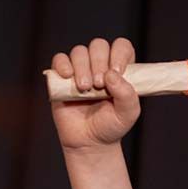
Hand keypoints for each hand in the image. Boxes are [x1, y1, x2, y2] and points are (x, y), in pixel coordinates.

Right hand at [48, 37, 139, 151]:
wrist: (89, 142)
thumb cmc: (111, 126)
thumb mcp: (127, 114)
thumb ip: (127, 95)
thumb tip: (111, 74)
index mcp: (120, 70)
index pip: (121, 47)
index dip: (119, 54)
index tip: (116, 71)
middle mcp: (100, 66)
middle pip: (99, 45)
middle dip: (99, 62)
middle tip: (99, 85)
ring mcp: (81, 69)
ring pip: (79, 51)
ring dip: (82, 67)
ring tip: (85, 88)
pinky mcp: (62, 77)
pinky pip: (60, 59)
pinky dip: (63, 64)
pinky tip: (67, 77)